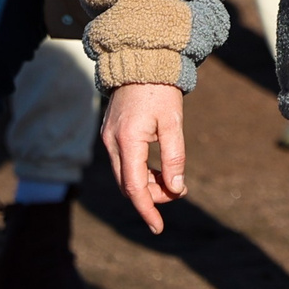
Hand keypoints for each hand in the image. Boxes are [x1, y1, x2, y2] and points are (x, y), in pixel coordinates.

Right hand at [103, 82, 187, 232]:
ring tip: (173, 182)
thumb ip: (174, 157)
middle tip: (179, 193)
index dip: (147, 210)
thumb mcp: (173, 122)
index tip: (158, 228)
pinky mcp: (111, 135)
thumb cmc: (160, 89)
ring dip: (147, 185)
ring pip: (125, 176)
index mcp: (127, 142)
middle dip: (152, 197)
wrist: (140, 60)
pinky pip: (124, 164)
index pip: (135, 188)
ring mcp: (108, 140)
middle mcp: (112, 144)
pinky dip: (140, 172)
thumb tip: (176, 190)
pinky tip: (159, 170)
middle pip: (128, 186)